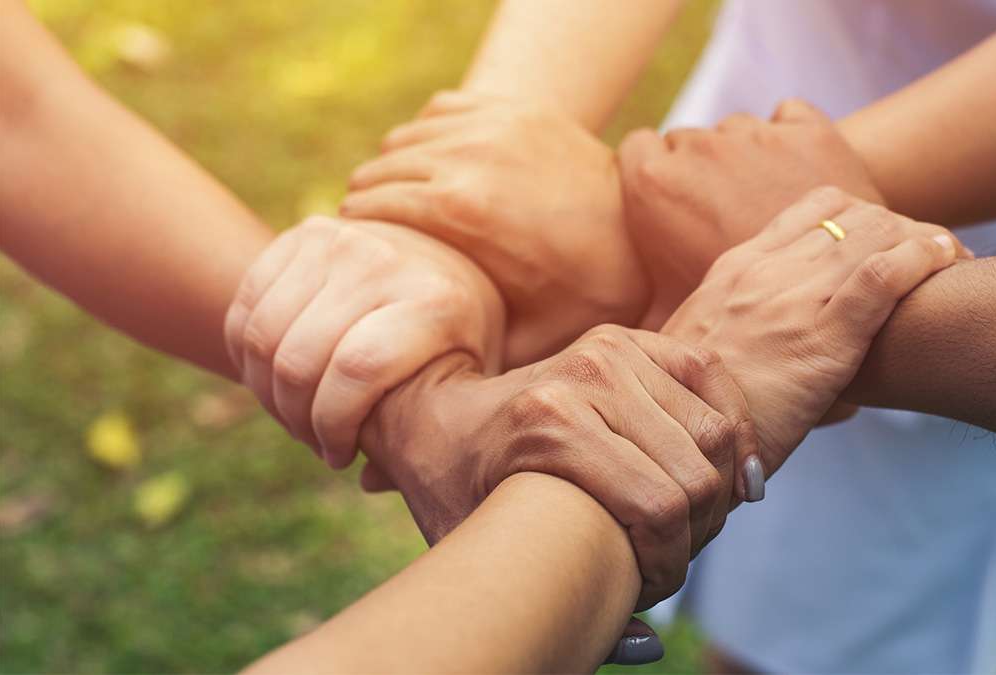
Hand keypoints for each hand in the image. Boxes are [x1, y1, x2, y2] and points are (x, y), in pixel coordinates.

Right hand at [223, 215, 502, 468]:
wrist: (450, 256)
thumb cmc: (459, 339)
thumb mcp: (466, 383)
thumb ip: (428, 433)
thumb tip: (369, 482)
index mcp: (435, 300)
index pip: (357, 371)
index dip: (334, 426)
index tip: (340, 456)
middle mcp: (383, 261)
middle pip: (300, 360)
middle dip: (297, 420)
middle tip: (314, 442)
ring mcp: (337, 241)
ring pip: (262, 338)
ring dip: (267, 394)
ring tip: (296, 417)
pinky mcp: (301, 236)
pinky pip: (246, 311)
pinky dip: (247, 360)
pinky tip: (276, 384)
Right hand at [342, 90, 648, 365]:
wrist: (640, 229)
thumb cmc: (580, 294)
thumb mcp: (520, 338)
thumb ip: (456, 354)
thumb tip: (397, 414)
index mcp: (459, 211)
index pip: (367, 208)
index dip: (355, 238)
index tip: (359, 264)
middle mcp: (467, 157)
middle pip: (377, 171)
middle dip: (368, 206)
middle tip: (371, 241)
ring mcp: (490, 124)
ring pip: (402, 139)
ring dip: (394, 171)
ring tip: (400, 209)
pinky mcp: (510, 108)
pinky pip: (438, 112)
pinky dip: (428, 138)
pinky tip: (437, 171)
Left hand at [356, 324, 756, 609]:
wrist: (442, 418)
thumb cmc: (460, 493)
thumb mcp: (488, 553)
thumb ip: (566, 604)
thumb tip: (647, 644)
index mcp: (549, 424)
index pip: (659, 509)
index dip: (669, 565)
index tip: (649, 590)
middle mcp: (586, 376)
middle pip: (695, 474)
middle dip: (696, 532)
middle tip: (672, 560)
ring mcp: (611, 348)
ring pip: (714, 432)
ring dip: (719, 487)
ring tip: (693, 524)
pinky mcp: (630, 338)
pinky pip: (711, 378)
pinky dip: (735, 426)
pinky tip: (735, 472)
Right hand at [618, 99, 881, 326]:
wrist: (848, 321)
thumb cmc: (735, 332)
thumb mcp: (667, 318)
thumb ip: (635, 300)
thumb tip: (598, 329)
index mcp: (655, 184)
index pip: (637, 149)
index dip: (651, 171)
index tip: (670, 196)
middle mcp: (700, 149)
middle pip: (688, 141)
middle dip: (701, 167)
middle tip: (722, 209)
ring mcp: (757, 138)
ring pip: (738, 128)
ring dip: (747, 153)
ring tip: (766, 195)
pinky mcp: (811, 133)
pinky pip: (791, 114)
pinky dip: (793, 135)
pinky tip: (802, 170)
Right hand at [662, 187, 969, 477]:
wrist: (673, 440)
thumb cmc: (689, 413)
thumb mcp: (698, 353)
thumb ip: (737, 339)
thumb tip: (773, 362)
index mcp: (735, 269)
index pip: (813, 211)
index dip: (862, 217)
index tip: (889, 242)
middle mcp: (764, 269)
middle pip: (851, 213)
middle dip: (901, 226)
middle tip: (933, 254)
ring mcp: (792, 297)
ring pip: (874, 231)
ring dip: (924, 238)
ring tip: (953, 257)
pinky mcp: (822, 335)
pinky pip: (885, 274)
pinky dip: (925, 257)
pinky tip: (947, 261)